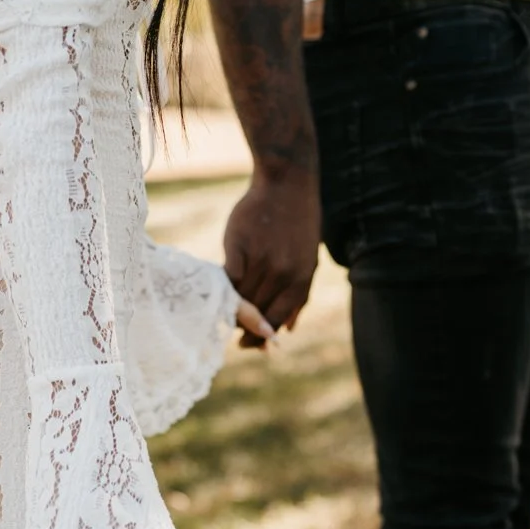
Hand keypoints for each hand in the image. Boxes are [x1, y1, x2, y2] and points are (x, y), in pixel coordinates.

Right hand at [222, 167, 321, 347]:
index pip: (274, 320)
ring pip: (239, 296)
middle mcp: (281, 273)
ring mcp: (260, 259)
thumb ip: (299, 297)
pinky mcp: (239, 246)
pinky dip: (224, 283)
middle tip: (232, 327)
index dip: (259, 337)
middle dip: (243, 324)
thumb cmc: (298, 225)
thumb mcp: (308, 261)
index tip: (247, 344)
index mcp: (300, 280)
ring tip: (225, 306)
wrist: (287, 184)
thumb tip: (287, 331)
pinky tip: (221, 285)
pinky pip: (227, 277)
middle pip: (255, 311)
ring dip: (231, 304)